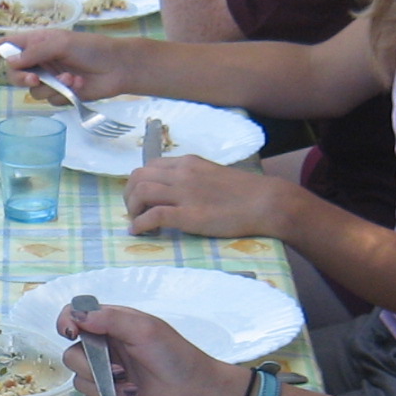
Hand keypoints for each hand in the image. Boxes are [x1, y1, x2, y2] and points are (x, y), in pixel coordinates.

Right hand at [0, 26, 146, 102]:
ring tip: (70, 79)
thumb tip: (11, 62)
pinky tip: (78, 85)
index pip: (8, 46)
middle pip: (16, 74)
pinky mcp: (62, 94)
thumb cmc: (91, 47)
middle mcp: (41, 60)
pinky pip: (51, 100)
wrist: (118, 67)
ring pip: (33, 90)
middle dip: (23, 78)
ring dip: (50, 86)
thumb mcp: (60, 43)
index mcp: (38, 42)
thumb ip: (34, 51)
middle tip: (35, 78)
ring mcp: (51, 78)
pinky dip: (63, 94)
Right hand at [52, 302, 248, 395]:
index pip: (75, 315)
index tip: (71, 334)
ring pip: (79, 380)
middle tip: (120, 370)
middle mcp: (105, 347)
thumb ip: (110, 319)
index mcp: (111, 324)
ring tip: (131, 387)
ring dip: (104, 387)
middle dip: (92, 367)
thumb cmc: (174, 355)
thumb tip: (76, 315)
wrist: (194, 393)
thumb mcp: (145, 329)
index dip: (66, 323)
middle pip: (72, 354)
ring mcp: (106, 373)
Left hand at [123, 154, 291, 239]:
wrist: (266, 202)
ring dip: (132, 208)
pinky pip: (153, 216)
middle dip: (129, 194)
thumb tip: (178, 190)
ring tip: (136, 222)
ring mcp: (184, 194)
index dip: (139, 182)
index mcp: (188, 163)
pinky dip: (140, 224)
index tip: (141, 197)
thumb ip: (194, 178)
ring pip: (141, 192)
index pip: (150, 165)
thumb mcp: (214, 175)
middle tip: (133, 210)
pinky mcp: (188, 215)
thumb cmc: (245, 192)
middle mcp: (182, 174)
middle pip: (138, 176)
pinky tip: (139, 232)